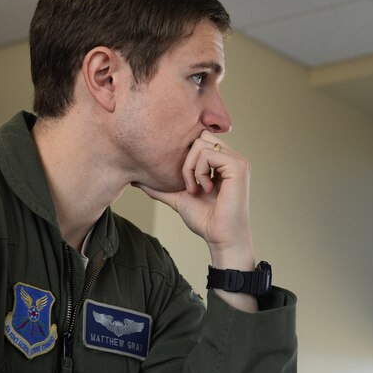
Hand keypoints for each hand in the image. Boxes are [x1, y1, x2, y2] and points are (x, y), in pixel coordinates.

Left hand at [136, 132, 257, 311]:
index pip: (199, 138)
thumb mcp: (177, 197)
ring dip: (190, 168)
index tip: (184, 181)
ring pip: (201, 143)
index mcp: (222, 161)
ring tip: (196, 189)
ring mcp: (237, 160)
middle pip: (199, 135)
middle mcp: (232, 157)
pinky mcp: (238, 166)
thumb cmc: (204, 220)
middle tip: (188, 184)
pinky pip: (209, 154)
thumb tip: (134, 179)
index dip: (185, 154)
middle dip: (186, 159)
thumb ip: (160, 187)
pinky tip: (205, 189)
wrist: (219, 237)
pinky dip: (200, 172)